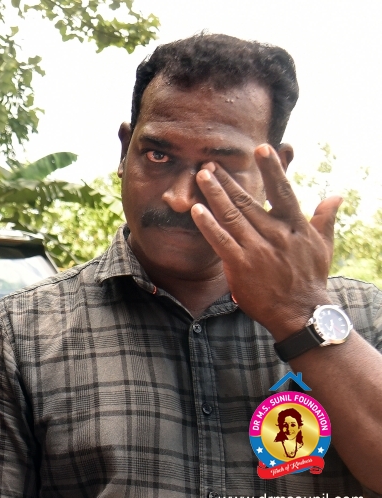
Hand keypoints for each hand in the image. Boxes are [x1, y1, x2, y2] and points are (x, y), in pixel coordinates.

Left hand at [190, 144, 341, 339]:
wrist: (300, 313)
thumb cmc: (310, 278)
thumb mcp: (323, 247)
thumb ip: (324, 219)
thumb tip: (336, 196)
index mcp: (295, 226)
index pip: (283, 191)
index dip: (272, 169)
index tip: (262, 149)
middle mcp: (275, 235)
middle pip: (248, 200)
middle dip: (228, 180)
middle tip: (211, 163)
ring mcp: (257, 249)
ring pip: (231, 216)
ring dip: (214, 194)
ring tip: (201, 176)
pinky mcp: (240, 265)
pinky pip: (221, 240)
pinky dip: (208, 224)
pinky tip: (196, 209)